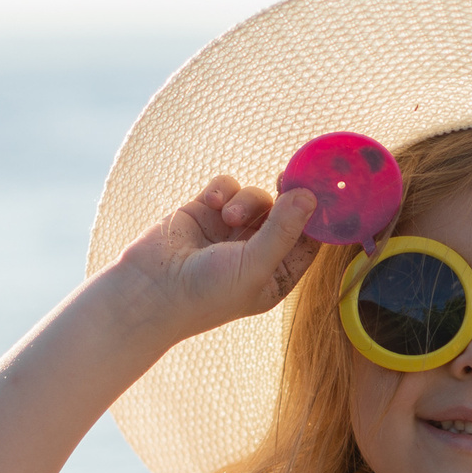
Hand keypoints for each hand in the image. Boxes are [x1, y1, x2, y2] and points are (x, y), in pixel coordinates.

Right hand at [107, 177, 319, 342]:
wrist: (149, 291)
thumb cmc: (206, 293)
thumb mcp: (254, 265)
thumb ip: (283, 230)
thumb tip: (310, 196)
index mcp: (276, 275)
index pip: (309, 241)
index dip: (316, 217)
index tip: (323, 190)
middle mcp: (257, 252)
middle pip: (286, 214)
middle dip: (286, 199)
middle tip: (288, 179)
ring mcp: (230, 231)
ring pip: (256, 197)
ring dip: (246, 201)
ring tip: (226, 217)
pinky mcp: (205, 213)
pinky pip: (227, 188)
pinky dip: (221, 191)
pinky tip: (209, 204)